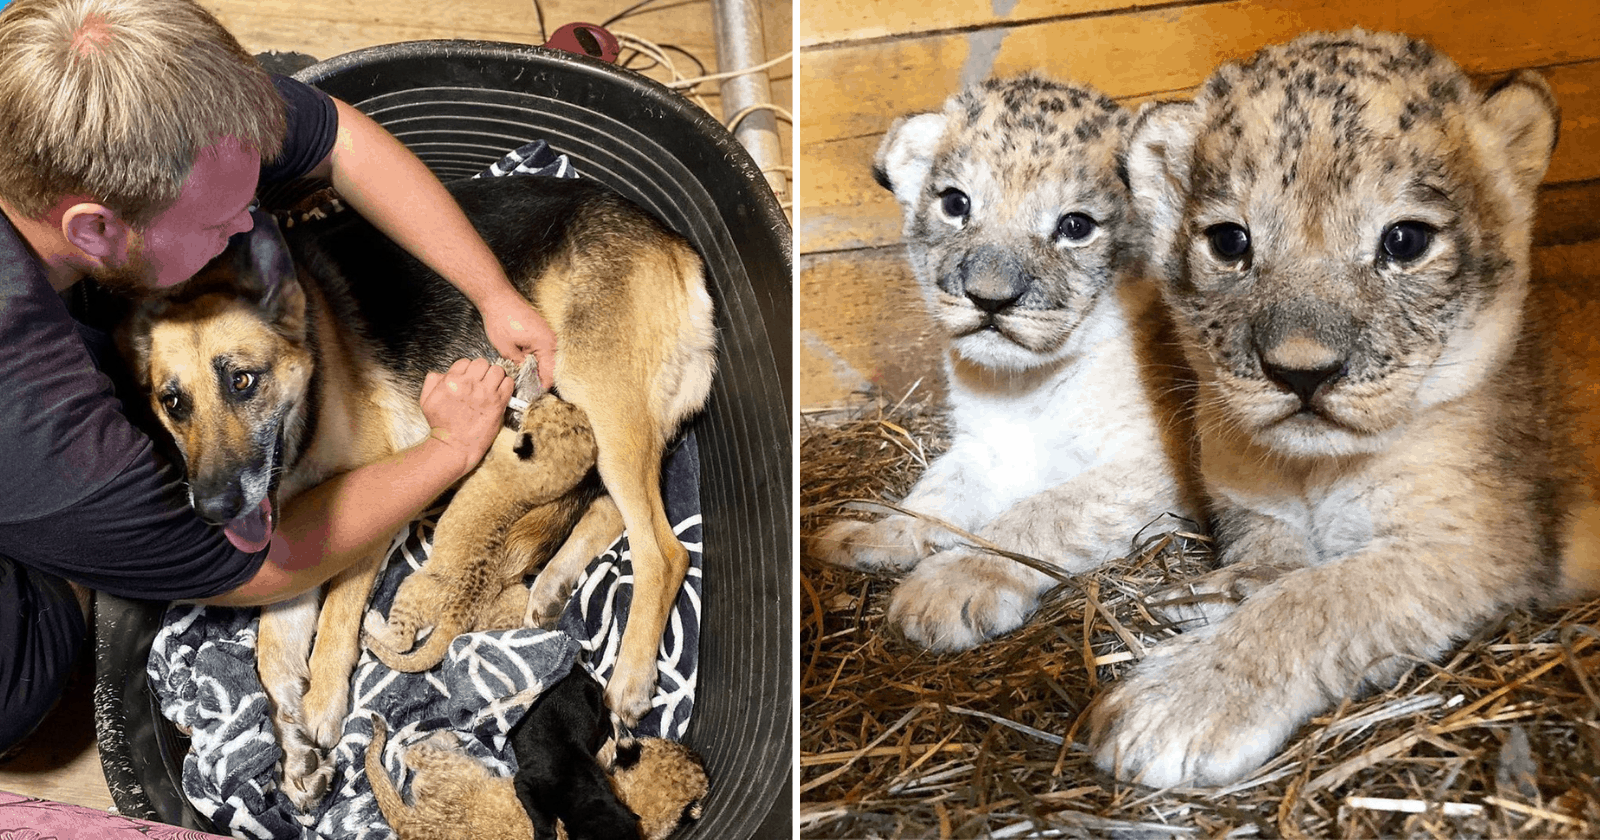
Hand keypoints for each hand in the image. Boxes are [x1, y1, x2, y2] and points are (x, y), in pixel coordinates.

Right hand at [419, 358, 513, 475]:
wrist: (454, 446)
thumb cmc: (440, 426)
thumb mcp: (426, 401)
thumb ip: (432, 382)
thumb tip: (440, 373)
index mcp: (451, 381)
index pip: (465, 362)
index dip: (468, 370)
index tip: (470, 378)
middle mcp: (469, 384)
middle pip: (482, 363)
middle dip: (482, 370)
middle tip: (482, 381)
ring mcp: (485, 393)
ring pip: (497, 370)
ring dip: (496, 376)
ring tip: (493, 385)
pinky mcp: (498, 403)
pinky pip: (509, 383)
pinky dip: (506, 385)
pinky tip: (501, 392)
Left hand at [481, 292, 556, 390]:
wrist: (497, 297)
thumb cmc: (501, 318)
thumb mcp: (506, 348)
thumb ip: (518, 365)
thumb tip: (523, 376)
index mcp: (546, 344)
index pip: (550, 373)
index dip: (541, 386)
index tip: (533, 396)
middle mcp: (551, 339)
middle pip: (550, 367)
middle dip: (540, 378)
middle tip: (527, 390)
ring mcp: (547, 333)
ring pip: (546, 358)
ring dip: (537, 368)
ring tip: (525, 378)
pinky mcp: (540, 330)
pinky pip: (542, 349)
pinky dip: (535, 358)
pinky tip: (524, 364)